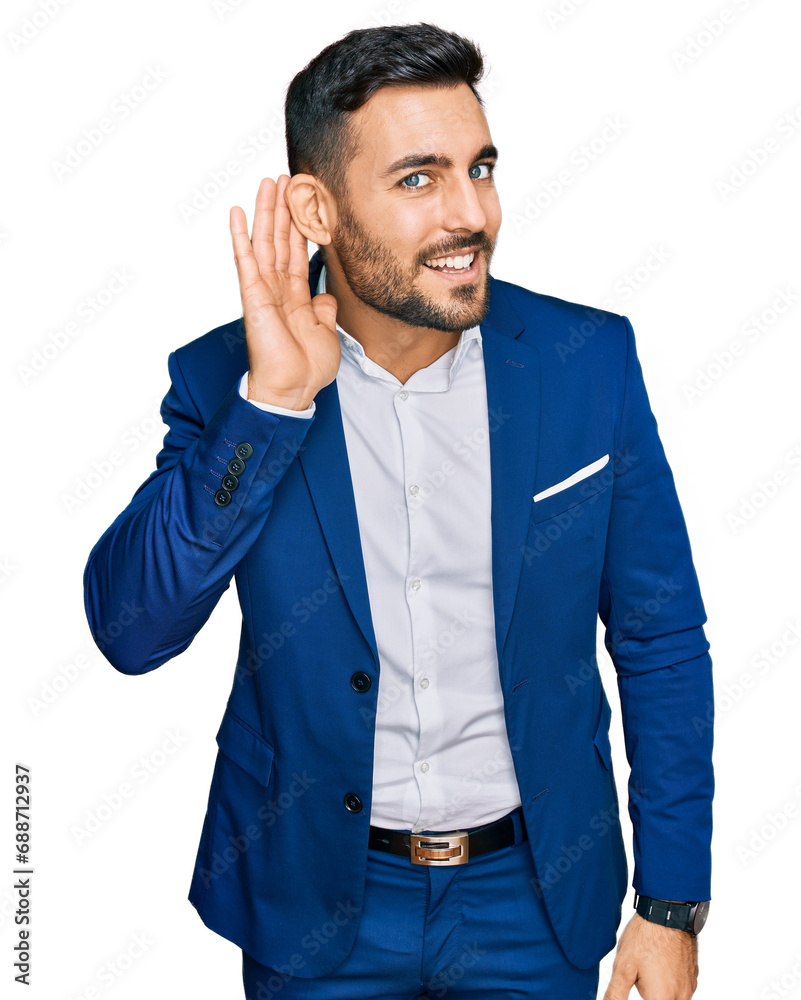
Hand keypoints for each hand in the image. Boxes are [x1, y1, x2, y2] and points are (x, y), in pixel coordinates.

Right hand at [229, 175, 340, 409]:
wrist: (294, 388)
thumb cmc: (307, 368)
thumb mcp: (327, 332)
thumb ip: (324, 308)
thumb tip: (326, 293)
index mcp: (295, 296)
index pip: (297, 253)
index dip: (300, 227)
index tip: (303, 202)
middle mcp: (277, 289)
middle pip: (280, 240)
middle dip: (284, 209)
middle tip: (286, 178)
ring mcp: (263, 290)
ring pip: (264, 241)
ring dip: (265, 211)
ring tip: (268, 182)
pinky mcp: (252, 295)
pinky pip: (245, 260)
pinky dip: (239, 235)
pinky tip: (236, 211)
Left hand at [603, 914, 697, 999]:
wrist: (667, 913)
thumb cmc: (645, 937)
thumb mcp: (623, 967)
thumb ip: (616, 994)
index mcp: (661, 998)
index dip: (642, 994)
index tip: (637, 980)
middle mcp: (680, 996)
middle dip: (648, 993)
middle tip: (641, 972)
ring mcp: (689, 986)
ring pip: (672, 996)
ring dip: (659, 988)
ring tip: (649, 964)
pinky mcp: (693, 974)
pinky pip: (681, 985)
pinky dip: (670, 979)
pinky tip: (660, 961)